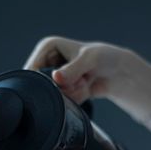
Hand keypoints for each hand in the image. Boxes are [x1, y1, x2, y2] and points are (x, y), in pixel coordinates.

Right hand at [24, 36, 150, 131]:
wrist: (117, 73)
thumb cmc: (105, 57)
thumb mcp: (89, 60)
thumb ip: (73, 70)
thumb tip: (57, 78)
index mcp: (47, 47)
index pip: (32, 69)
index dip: (45, 80)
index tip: (64, 82)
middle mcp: (47, 61)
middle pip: (42, 85)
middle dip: (63, 88)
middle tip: (80, 80)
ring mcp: (54, 77)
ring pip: (54, 95)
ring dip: (72, 92)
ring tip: (84, 82)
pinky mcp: (61, 90)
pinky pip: (63, 101)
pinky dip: (76, 98)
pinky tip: (85, 88)